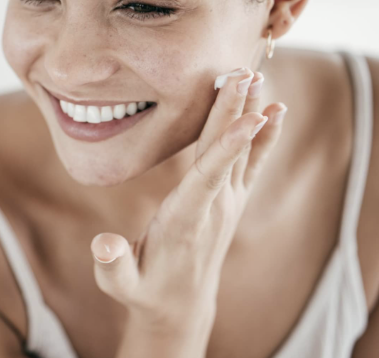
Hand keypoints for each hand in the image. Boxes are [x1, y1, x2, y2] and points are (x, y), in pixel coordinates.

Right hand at [89, 67, 287, 333]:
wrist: (180, 307)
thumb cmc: (143, 289)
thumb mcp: (120, 284)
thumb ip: (111, 265)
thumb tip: (103, 244)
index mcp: (186, 220)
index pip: (209, 177)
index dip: (228, 146)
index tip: (249, 117)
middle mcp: (215, 208)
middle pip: (226, 152)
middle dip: (235, 111)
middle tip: (243, 72)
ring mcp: (228, 203)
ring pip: (241, 150)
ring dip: (248, 112)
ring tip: (257, 75)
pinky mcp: (231, 200)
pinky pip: (252, 162)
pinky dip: (264, 136)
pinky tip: (275, 111)